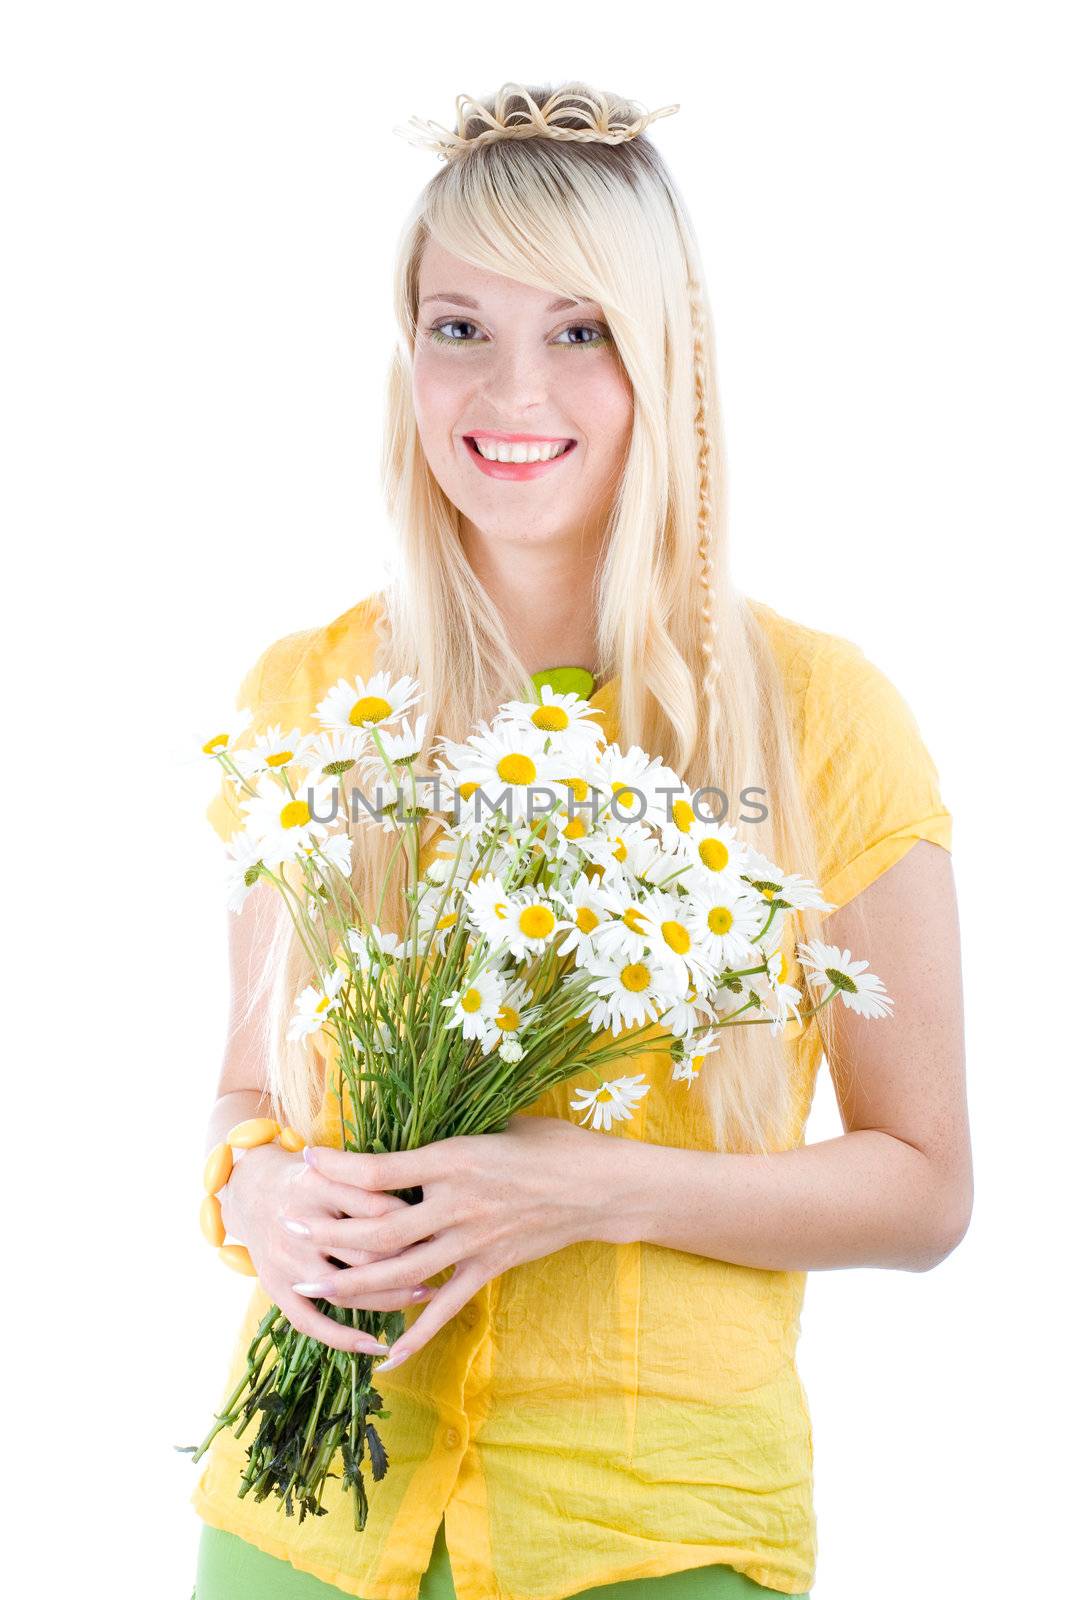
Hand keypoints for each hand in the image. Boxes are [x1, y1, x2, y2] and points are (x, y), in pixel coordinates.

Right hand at [219, 1141, 439, 1354]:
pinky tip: (376, 1346)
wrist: (249, 1188)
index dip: (411, 1218)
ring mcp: (286, 1260)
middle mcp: (298, 1224)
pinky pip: (311, 1322)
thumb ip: (369, 1178)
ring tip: (425, 1293)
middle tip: (441, 1259)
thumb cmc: (308, 1176)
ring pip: (343, 1289)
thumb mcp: (335, 1163)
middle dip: (407, 1259)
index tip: (438, 1223)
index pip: (374, 1206)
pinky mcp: (275, 1288)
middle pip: (362, 1251)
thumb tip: (425, 1198)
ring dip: (388, 1298)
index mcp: (316, 1185)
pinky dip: (343, 1338)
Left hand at [289, 1115, 603, 1367]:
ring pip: (401, 1273)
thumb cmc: (552, 1144)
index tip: (309, 1159)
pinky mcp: (488, 1270)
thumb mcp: (500, 1120)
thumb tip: (418, 1104)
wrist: (600, 1188)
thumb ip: (455, 1124)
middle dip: (332, 1233)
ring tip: (314, 1286)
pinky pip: (444, 1310)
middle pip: (380, 1230)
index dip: (340, 1167)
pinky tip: (384, 1356)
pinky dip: (414, 1336)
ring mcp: (472, 1243)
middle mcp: (457, 1204)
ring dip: (353, 1283)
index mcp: (455, 1159)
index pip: (383, 1170)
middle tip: (293, 1232)